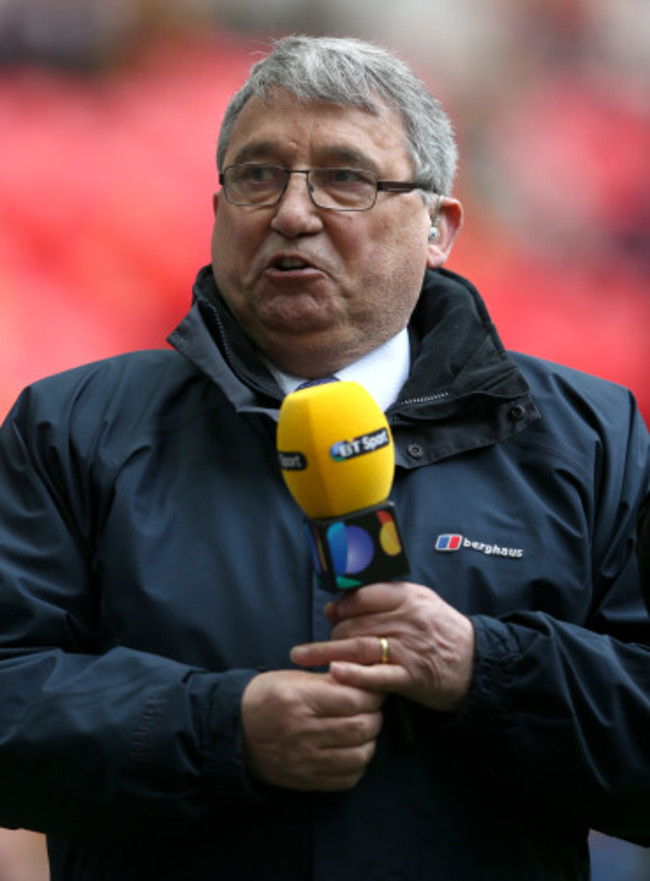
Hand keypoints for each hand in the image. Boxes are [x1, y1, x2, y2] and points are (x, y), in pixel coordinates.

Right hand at [241, 669, 384, 790]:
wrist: (232, 732)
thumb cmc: (265, 697)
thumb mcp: (292, 678)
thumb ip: (330, 680)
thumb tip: (366, 679)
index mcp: (299, 700)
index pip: (353, 699)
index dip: (373, 693)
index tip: (375, 689)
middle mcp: (302, 732)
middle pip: (360, 727)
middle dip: (375, 716)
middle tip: (372, 708)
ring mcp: (304, 760)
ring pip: (359, 755)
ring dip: (370, 741)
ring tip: (363, 729)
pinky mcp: (305, 781)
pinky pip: (347, 779)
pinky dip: (358, 764)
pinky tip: (352, 751)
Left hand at [291, 582, 474, 711]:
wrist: (479, 664)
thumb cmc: (444, 632)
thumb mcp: (422, 603)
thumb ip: (388, 597)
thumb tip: (346, 599)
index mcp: (408, 597)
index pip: (364, 595)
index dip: (341, 605)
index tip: (329, 613)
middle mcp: (407, 619)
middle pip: (356, 622)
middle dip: (332, 633)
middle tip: (319, 643)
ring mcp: (409, 648)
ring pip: (360, 645)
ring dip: (326, 651)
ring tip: (302, 656)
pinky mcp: (412, 676)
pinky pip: (378, 675)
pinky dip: (355, 674)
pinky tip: (335, 673)